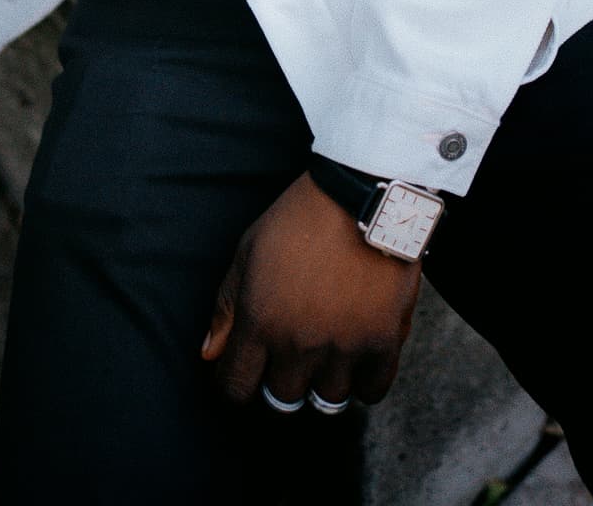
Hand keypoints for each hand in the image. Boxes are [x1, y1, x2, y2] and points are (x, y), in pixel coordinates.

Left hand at [200, 170, 422, 409]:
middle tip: (291, 358)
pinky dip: (365, 382)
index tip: (249, 371)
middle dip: (281, 383)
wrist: (359, 191)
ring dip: (324, 384)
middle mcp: (298, 343)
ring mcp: (342, 345)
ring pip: (328, 401)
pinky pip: (372, 390)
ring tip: (327, 356)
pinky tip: (359, 359)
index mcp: (259, 321)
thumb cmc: (299, 218)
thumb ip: (227, 307)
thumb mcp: (249, 251)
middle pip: (282, 399)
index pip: (236, 387)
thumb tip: (209, 355)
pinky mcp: (382, 340)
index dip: (237, 384)